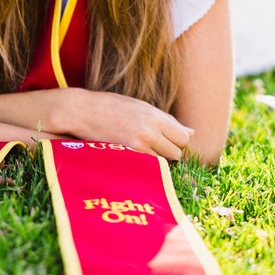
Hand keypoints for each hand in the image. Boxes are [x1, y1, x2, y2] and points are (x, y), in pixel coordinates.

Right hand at [70, 89, 193, 160]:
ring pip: (162, 162)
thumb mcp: (141, 107)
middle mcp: (150, 130)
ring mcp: (137, 144)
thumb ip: (167, 121)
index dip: (177, 140)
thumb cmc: (112, 107)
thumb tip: (192, 132)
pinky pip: (147, 167)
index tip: (166, 139)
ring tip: (141, 149)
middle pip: (176, 152)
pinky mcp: (125, 155)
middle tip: (153, 146)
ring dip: (156, 159)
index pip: (184, 137)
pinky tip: (133, 155)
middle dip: (168, 151)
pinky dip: (144, 164)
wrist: (82, 110)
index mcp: (155, 115)